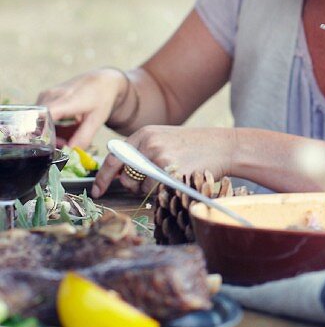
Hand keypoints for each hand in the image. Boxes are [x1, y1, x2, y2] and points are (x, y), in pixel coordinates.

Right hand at [37, 68, 126, 148]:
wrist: (101, 81)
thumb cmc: (101, 98)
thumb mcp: (97, 120)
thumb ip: (83, 137)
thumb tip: (69, 151)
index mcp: (67, 100)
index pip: (44, 116)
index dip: (43, 134)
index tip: (53, 145)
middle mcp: (52, 95)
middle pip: (39, 121)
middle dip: (49, 137)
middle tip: (64, 143)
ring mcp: (46, 94)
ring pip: (39, 119)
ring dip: (49, 131)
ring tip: (67, 134)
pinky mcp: (44, 96)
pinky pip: (41, 115)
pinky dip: (50, 124)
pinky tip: (63, 127)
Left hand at [92, 125, 235, 197]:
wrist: (224, 145)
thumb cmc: (195, 146)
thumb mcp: (165, 139)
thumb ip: (143, 151)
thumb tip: (122, 174)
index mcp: (144, 134)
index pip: (114, 157)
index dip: (104, 176)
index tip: (99, 190)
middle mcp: (149, 144)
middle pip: (127, 177)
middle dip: (133, 186)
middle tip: (148, 183)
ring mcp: (160, 158)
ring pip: (142, 186)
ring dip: (151, 190)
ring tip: (169, 179)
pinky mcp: (171, 171)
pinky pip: (157, 192)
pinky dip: (164, 192)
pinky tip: (178, 181)